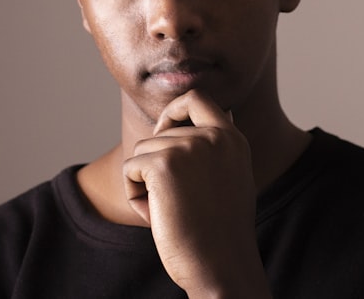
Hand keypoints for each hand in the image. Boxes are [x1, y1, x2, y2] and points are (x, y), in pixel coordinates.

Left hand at [123, 90, 270, 297]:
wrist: (220, 265)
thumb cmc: (220, 233)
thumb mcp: (228, 179)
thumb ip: (212, 152)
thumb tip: (176, 129)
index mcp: (233, 139)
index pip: (197, 99)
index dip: (173, 112)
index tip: (164, 134)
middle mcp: (213, 136)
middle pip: (161, 133)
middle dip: (155, 166)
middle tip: (174, 201)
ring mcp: (189, 147)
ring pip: (142, 152)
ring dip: (145, 183)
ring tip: (170, 211)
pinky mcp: (163, 163)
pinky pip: (130, 169)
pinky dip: (134, 193)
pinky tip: (157, 215)